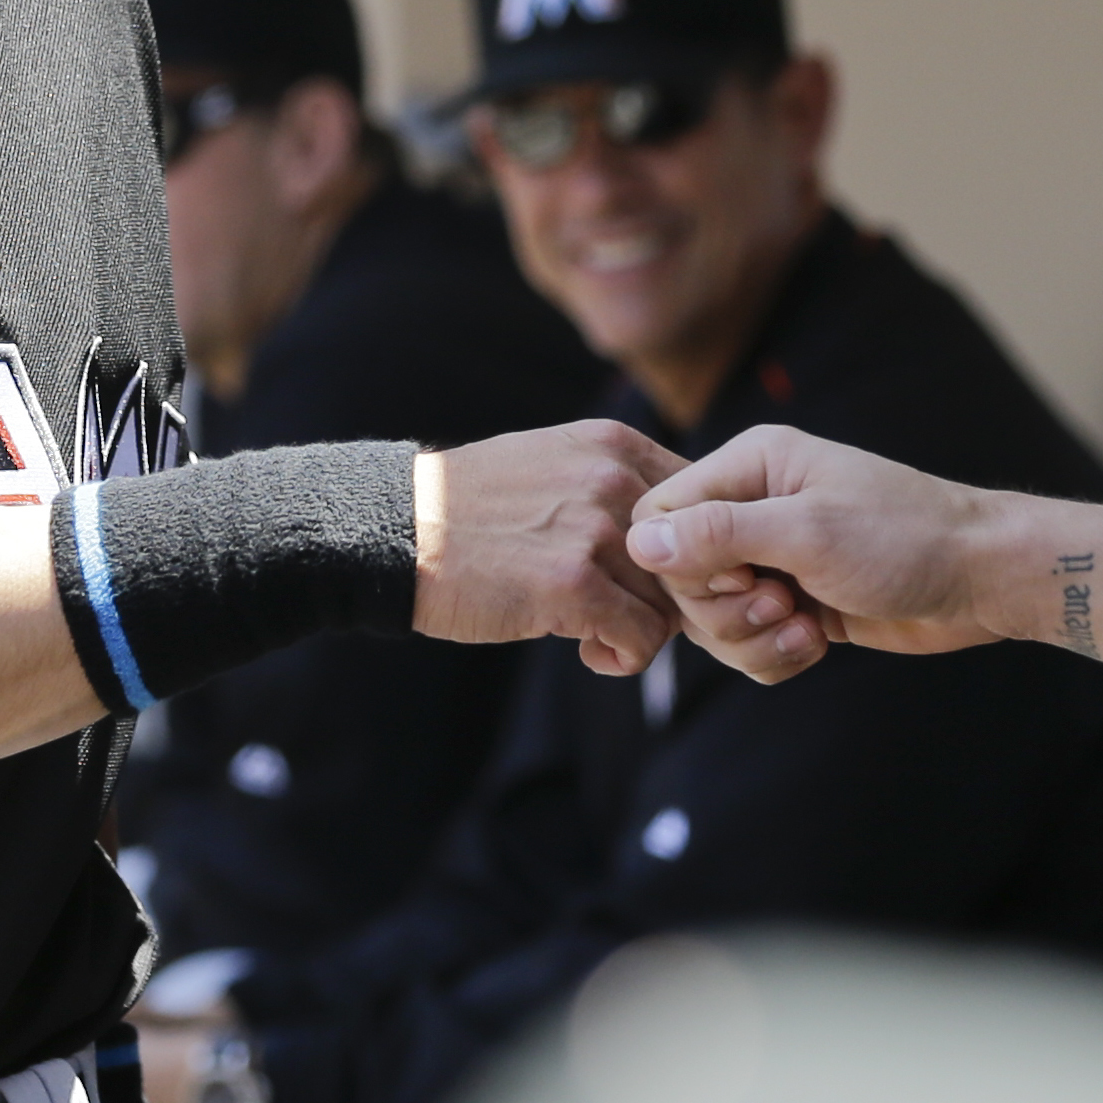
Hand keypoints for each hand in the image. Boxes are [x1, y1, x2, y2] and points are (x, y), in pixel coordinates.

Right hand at [412, 421, 685, 676]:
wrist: (396, 531)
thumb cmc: (470, 509)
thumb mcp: (551, 462)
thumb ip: (614, 484)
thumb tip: (682, 532)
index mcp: (614, 445)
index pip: (706, 501)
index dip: (696, 550)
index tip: (662, 580)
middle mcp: (613, 479)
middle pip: (697, 555)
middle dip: (674, 597)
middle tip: (634, 615)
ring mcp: (594, 531)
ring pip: (673, 603)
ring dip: (644, 631)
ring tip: (601, 635)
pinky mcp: (572, 586)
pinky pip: (642, 639)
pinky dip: (623, 657)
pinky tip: (588, 652)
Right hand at [625, 426, 1009, 683]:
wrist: (978, 578)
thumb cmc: (904, 538)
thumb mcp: (807, 532)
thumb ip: (719, 534)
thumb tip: (640, 541)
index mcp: (751, 464)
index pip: (659, 514)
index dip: (682, 562)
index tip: (741, 576)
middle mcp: (754, 505)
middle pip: (680, 576)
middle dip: (725, 610)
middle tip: (781, 605)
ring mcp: (773, 555)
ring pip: (712, 617)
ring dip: (752, 639)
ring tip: (805, 628)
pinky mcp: (792, 599)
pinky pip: (748, 641)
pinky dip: (775, 653)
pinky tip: (817, 641)